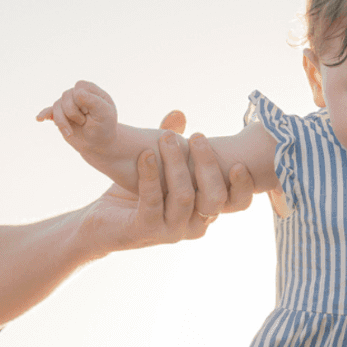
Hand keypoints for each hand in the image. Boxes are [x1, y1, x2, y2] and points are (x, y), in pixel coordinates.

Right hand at [37, 80, 118, 156]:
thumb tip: (77, 91)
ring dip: (63, 122)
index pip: (79, 87)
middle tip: (85, 122)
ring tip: (70, 132)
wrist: (98, 144)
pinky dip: (44, 114)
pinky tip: (39, 119)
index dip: (82, 101)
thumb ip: (93, 101)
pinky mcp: (60, 115)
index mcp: (90, 90)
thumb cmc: (104, 127)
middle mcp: (77, 94)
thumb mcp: (105, 114)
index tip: (92, 113)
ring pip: (56, 106)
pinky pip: (48, 112)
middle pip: (66, 97)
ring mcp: (67, 104)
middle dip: (74, 113)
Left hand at [79, 113, 254, 254]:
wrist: (102, 223)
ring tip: (165, 137)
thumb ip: (172, 147)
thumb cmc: (137, 195)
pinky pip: (153, 200)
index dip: (244, 185)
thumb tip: (180, 115)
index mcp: (206, 212)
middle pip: (215, 198)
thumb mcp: (160, 169)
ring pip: (185, 196)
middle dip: (207, 165)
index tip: (237, 161)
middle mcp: (195, 226)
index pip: (239, 204)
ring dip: (176, 163)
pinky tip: (145, 155)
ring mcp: (172, 231)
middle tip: (197, 137)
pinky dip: (150, 174)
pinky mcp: (146, 230)